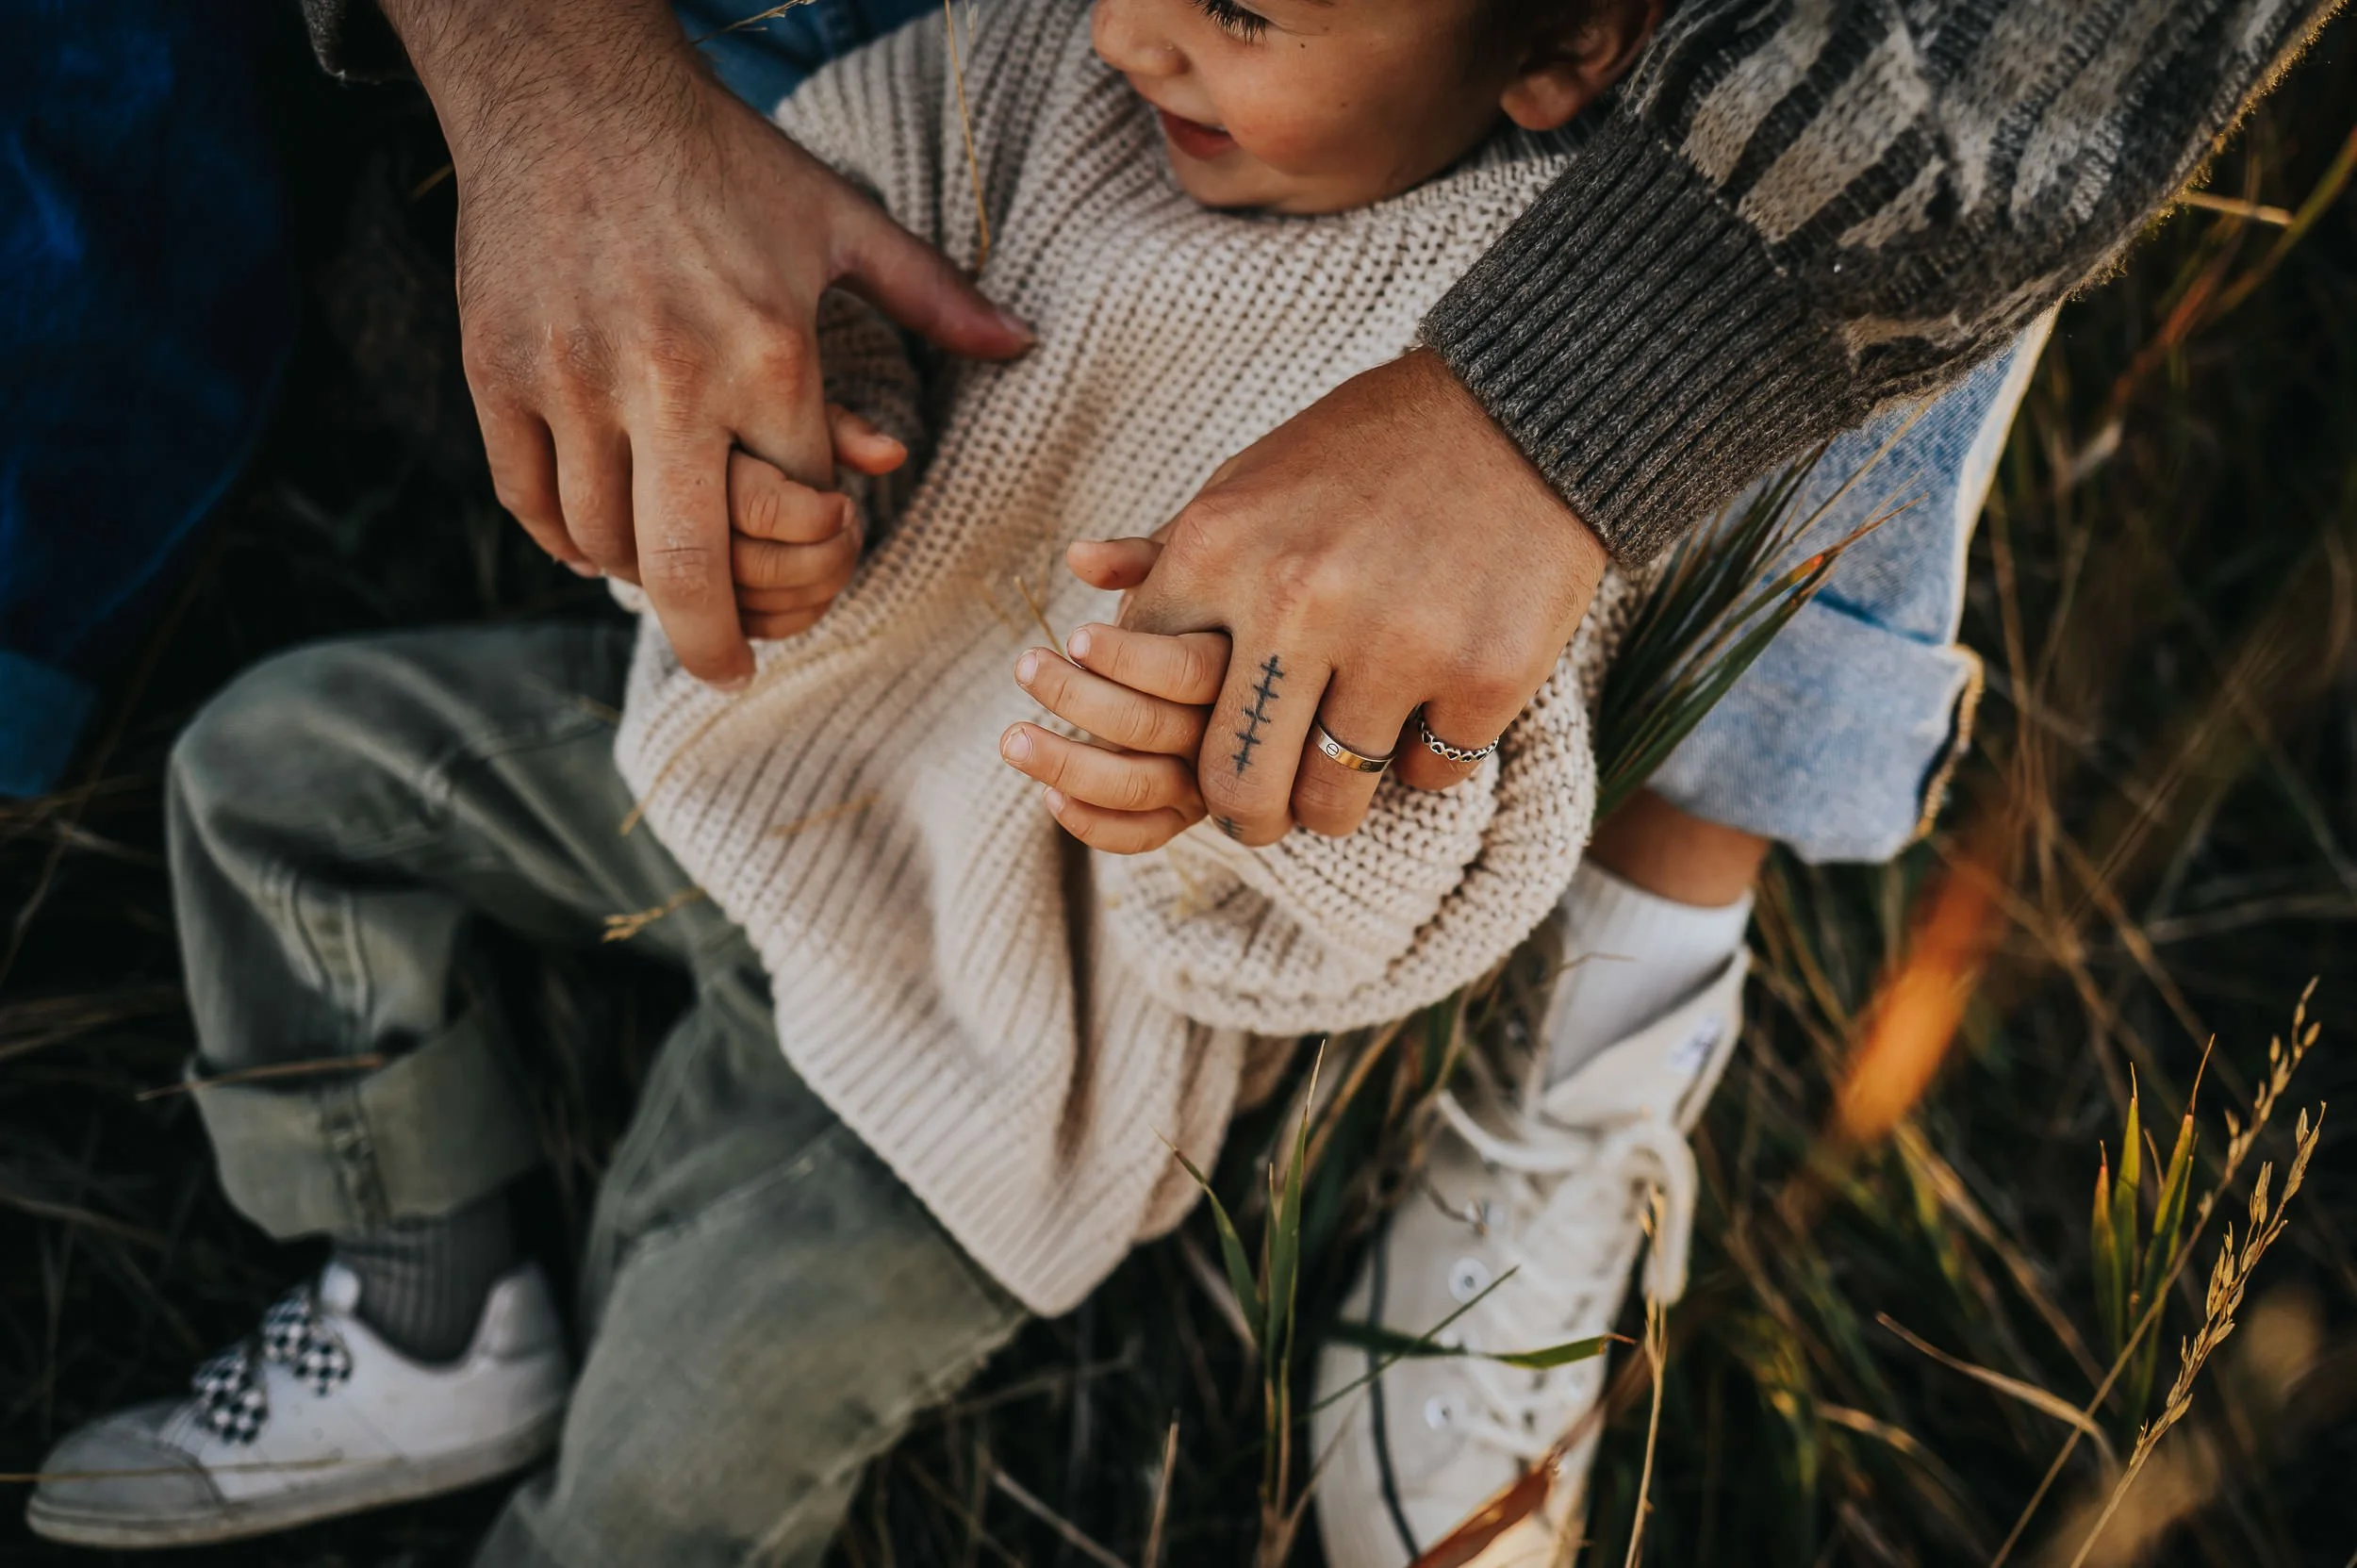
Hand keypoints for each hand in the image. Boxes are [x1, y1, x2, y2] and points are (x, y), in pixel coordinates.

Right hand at [380, 0, 1031, 688]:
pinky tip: (594, 541)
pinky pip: (529, 500)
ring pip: (602, 544)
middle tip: (731, 672)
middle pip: (688, 569)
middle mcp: (667, 380)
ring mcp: (570, 382)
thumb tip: (1024, 343)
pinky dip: (563, 538)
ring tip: (666, 584)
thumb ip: (931, 295)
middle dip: (717, 644)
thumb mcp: (839, 218)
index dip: (815, 541)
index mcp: (768, 352)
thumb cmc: (717, 157)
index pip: (799, 507)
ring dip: (639, 582)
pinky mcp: (496, 372)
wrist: (566, 85)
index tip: (817, 555)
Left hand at [999, 541, 1231, 853]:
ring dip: (1066, 764)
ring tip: (1012, 736)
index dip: (1124, 658)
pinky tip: (1049, 796)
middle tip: (1026, 665)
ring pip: (1140, 784)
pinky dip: (1095, 825)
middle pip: (1153, 727)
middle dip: (1077, 698)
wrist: (1286, 667)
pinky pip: (1145, 833)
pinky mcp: (1193, 810)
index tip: (1076, 637)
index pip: (1184, 672)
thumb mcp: (1203, 563)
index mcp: (1245, 664)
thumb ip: (1146, 559)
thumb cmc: (1234, 595)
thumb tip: (1078, 557)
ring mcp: (1214, 775)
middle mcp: (1236, 727)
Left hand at [1122, 348, 1609, 843]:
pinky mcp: (1484, 675)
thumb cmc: (1367, 453)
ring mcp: (1396, 643)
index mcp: (1220, 550)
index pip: (1151, 701)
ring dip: (1335, 797)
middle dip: (1247, 814)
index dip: (1169, 739)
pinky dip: (1426, 755)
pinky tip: (1432, 706)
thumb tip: (1079, 572)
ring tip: (1344, 767)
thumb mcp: (1252, 479)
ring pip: (1332, 799)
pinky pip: (1427, 774)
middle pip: (1237, 782)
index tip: (1198, 749)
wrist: (1523, 411)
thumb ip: (1172, 547)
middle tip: (1263, 812)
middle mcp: (1297, 602)